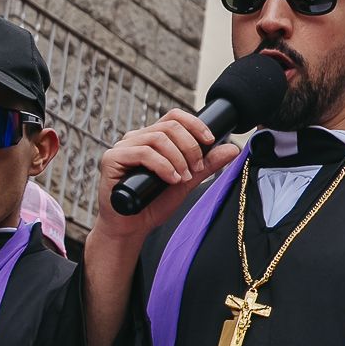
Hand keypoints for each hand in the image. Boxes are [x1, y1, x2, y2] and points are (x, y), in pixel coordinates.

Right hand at [90, 109, 243, 248]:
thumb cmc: (154, 204)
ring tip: (183, 179)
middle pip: (169, 126)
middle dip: (190, 147)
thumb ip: (207, 165)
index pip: (174, 117)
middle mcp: (136, 138)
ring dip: (177, 158)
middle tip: (196, 169)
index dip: (195, 124)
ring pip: (157, 138)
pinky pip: (142, 152)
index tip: (210, 141)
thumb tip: (233, 148)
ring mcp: (123, 147)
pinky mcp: (112, 159)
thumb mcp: (187, 182)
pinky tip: (171, 179)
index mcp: (152, 138)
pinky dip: (162, 165)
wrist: (132, 228)